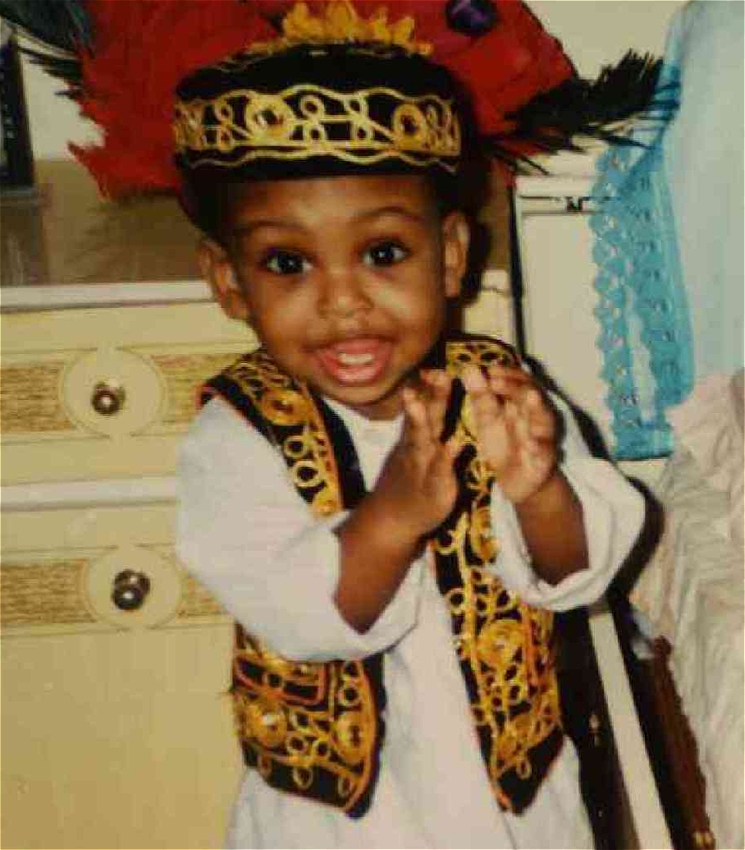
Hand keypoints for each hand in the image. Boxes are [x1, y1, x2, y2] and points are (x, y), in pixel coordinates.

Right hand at [372, 369, 460, 539]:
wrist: (390, 519)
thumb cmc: (407, 481)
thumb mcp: (412, 449)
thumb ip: (421, 425)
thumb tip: (425, 397)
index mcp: (418, 436)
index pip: (425, 406)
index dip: (431, 386)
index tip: (436, 365)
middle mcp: (417, 446)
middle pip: (424, 416)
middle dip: (431, 395)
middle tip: (437, 372)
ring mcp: (421, 465)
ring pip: (422, 440)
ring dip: (420, 421)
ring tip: (419, 403)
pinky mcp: (431, 486)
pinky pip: (439, 470)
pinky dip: (446, 458)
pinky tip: (456, 445)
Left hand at [461, 364, 558, 504]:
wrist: (517, 480)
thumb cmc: (504, 444)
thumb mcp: (487, 420)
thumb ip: (481, 397)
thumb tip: (468, 368)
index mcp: (521, 402)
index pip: (518, 380)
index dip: (506, 373)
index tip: (489, 369)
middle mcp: (536, 414)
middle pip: (531, 393)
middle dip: (515, 386)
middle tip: (496, 381)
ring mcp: (543, 435)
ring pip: (544, 418)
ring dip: (537, 408)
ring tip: (531, 397)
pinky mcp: (545, 458)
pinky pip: (545, 450)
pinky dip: (540, 446)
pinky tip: (531, 444)